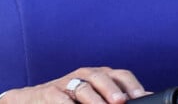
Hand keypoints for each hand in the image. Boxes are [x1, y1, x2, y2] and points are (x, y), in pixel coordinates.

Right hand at [1, 67, 146, 103]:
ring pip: (82, 86)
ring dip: (93, 99)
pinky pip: (59, 97)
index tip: (143, 97)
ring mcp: (66, 82)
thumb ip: (112, 100)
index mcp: (100, 77)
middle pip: (101, 76)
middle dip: (112, 89)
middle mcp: (84, 75)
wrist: (34, 101)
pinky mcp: (49, 92)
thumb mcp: (93, 100)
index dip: (131, 85)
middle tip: (121, 102)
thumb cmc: (70, 102)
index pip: (120, 75)